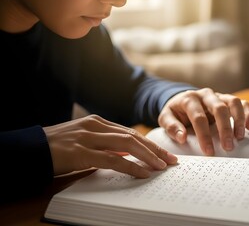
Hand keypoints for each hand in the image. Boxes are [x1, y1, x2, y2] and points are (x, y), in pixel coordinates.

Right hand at [43, 115, 176, 177]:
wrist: (29, 149)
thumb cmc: (57, 148)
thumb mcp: (84, 142)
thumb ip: (104, 145)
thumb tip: (127, 154)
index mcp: (97, 122)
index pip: (130, 133)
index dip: (149, 143)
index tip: (164, 153)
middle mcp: (95, 126)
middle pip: (133, 137)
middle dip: (155, 149)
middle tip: (171, 160)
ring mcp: (88, 138)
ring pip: (127, 145)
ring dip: (148, 156)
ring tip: (163, 166)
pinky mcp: (81, 153)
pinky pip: (112, 160)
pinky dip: (131, 166)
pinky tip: (143, 173)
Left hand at [158, 88, 248, 154]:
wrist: (182, 100)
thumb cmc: (175, 112)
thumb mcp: (166, 117)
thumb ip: (171, 126)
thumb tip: (181, 137)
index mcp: (189, 99)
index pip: (198, 117)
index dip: (204, 135)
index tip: (208, 152)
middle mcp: (206, 95)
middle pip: (219, 108)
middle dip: (224, 128)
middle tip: (228, 147)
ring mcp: (218, 96)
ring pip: (233, 102)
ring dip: (239, 120)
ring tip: (239, 137)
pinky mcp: (227, 100)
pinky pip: (242, 102)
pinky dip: (248, 113)